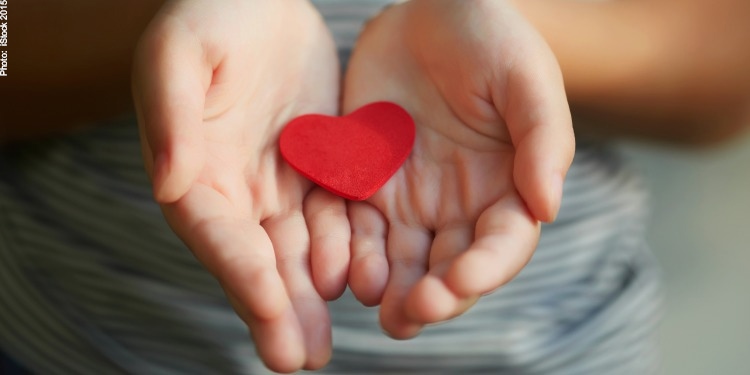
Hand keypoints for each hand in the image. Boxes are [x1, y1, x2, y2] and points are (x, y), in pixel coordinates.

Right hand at [132, 0, 347, 370]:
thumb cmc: (211, 15)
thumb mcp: (181, 52)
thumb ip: (172, 116)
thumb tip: (170, 184)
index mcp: (195, 168)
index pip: (217, 233)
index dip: (241, 275)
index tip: (269, 312)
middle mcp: (234, 186)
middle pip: (256, 258)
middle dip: (276, 310)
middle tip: (300, 359)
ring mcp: (277, 181)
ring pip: (295, 249)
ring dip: (308, 297)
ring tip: (324, 342)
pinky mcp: (316, 167)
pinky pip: (332, 217)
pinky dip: (342, 251)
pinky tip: (356, 284)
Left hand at [343, 0, 574, 337]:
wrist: (430, 9)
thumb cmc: (489, 36)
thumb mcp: (525, 77)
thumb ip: (544, 139)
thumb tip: (548, 209)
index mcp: (507, 188)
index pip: (500, 244)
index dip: (483, 270)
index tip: (456, 283)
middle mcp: (459, 205)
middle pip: (448, 266)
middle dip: (433, 295)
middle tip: (409, 314)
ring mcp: (410, 198)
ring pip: (399, 258)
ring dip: (387, 287)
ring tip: (376, 303)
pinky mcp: (365, 182)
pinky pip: (353, 225)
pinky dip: (346, 250)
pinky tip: (338, 268)